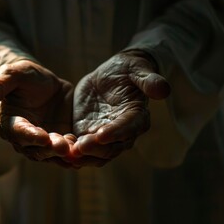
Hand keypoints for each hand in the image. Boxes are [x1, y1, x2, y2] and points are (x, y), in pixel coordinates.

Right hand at [0, 60, 74, 167]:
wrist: (45, 83)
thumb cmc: (25, 77)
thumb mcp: (13, 75)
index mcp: (11, 123)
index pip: (18, 133)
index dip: (30, 136)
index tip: (42, 136)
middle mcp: (26, 138)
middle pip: (37, 149)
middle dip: (50, 148)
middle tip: (62, 146)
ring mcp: (45, 142)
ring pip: (53, 154)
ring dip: (64, 155)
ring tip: (76, 151)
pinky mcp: (61, 141)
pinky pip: (68, 151)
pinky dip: (76, 153)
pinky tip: (87, 151)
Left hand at [70, 50, 170, 166]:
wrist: (110, 76)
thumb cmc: (126, 70)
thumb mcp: (136, 69)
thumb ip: (148, 80)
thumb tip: (164, 89)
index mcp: (137, 116)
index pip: (129, 128)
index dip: (116, 132)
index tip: (102, 134)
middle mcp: (122, 132)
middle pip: (112, 147)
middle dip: (96, 148)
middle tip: (80, 146)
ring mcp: (104, 136)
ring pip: (97, 153)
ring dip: (83, 155)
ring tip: (68, 152)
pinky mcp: (88, 134)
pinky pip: (81, 148)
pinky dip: (72, 151)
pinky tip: (59, 148)